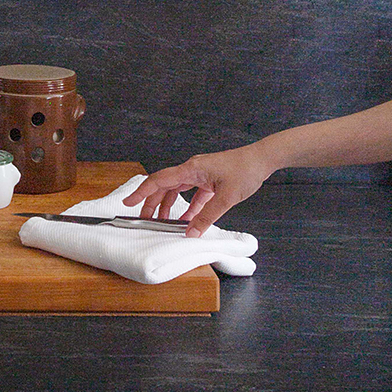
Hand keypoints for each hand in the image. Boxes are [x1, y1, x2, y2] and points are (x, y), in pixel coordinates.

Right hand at [121, 144, 272, 235]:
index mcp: (191, 169)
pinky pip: (192, 193)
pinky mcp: (208, 179)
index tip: (129, 202)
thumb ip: (207, 217)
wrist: (262, 159)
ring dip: (169, 205)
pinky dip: (188, 206)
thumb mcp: (226, 198)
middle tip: (144, 218)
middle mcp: (192, 169)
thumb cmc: (245, 170)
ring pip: (177, 190)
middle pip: (164, 186)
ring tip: (164, 221)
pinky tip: (187, 219)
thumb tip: (190, 233)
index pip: (159, 180)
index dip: (142, 191)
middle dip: (152, 202)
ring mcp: (200, 174)